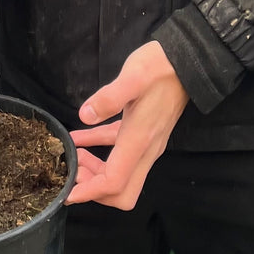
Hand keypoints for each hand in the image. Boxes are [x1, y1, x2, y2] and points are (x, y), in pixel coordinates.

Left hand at [67, 42, 189, 209]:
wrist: (186, 60)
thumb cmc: (159, 67)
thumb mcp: (132, 77)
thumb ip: (109, 97)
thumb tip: (85, 115)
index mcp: (139, 140)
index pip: (115, 182)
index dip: (90, 192)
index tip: (68, 194)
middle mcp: (145, 149)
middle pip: (121, 190)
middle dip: (95, 190)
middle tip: (71, 172)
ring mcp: (146, 142)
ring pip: (120, 173)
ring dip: (95, 172)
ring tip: (71, 157)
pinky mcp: (143, 131)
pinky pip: (118, 149)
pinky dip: (98, 150)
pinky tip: (79, 138)